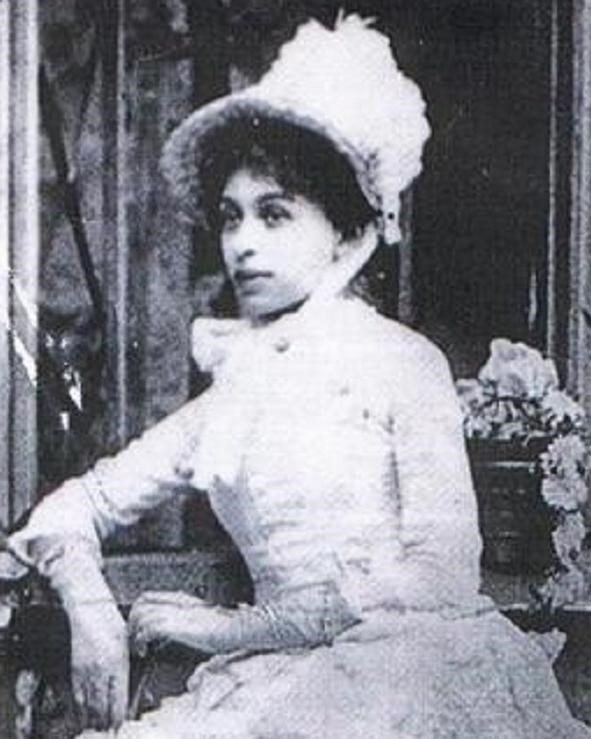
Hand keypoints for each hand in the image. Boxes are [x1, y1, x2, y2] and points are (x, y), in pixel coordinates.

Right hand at [68, 600, 128, 730]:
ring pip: (88, 706)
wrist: (89, 610)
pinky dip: (80, 710)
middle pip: (103, 707)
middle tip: (111, 732)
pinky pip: (77, 696)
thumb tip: (128, 692)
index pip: (118, 701)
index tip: (121, 727)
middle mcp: (102, 670)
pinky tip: (83, 717)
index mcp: (119, 664)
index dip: (119, 718)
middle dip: (107, 723)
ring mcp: (87, 671)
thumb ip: (127, 668)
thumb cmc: (112, 624)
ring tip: (98, 730)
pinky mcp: (75, 669)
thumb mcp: (126, 644)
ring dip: (93, 721)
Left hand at [128, 590, 231, 655]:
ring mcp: (175, 613)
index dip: (138, 611)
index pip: (149, 597)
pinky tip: (146, 651)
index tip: (137, 628)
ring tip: (139, 648)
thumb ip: (186, 618)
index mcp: (182, 600)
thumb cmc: (225, 627)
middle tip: (134, 638)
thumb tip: (174, 629)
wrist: (236, 629)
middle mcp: (176, 603)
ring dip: (135, 632)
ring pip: (141, 614)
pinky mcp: (175, 626)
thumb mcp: (202, 618)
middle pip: (141, 603)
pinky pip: (148, 629)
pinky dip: (142, 640)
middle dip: (132, 621)